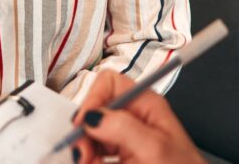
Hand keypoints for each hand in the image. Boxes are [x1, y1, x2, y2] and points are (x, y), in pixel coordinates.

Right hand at [72, 70, 205, 163]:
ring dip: (85, 152)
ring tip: (92, 163)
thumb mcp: (155, 148)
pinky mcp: (118, 159)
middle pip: (94, 112)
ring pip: (89, 137)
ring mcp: (124, 140)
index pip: (109, 83)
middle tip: (84, 154)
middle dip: (84, 133)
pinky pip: (94, 155)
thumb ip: (124, 128)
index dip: (92, 99)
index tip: (83, 124)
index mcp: (145, 104)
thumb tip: (93, 115)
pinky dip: (90, 161)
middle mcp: (132, 118)